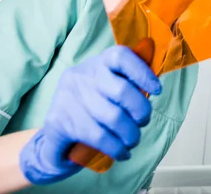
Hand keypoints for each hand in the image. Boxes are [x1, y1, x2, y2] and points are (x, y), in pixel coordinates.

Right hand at [19, 45, 161, 184]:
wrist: (53, 133)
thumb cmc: (93, 104)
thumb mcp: (107, 86)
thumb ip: (128, 84)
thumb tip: (153, 89)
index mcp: (98, 63)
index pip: (121, 57)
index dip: (142, 73)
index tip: (156, 90)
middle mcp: (82, 75)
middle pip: (122, 91)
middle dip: (141, 111)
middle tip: (143, 121)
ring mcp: (69, 97)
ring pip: (113, 117)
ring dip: (131, 134)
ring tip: (133, 140)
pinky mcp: (59, 121)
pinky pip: (99, 137)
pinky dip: (117, 148)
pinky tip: (123, 153)